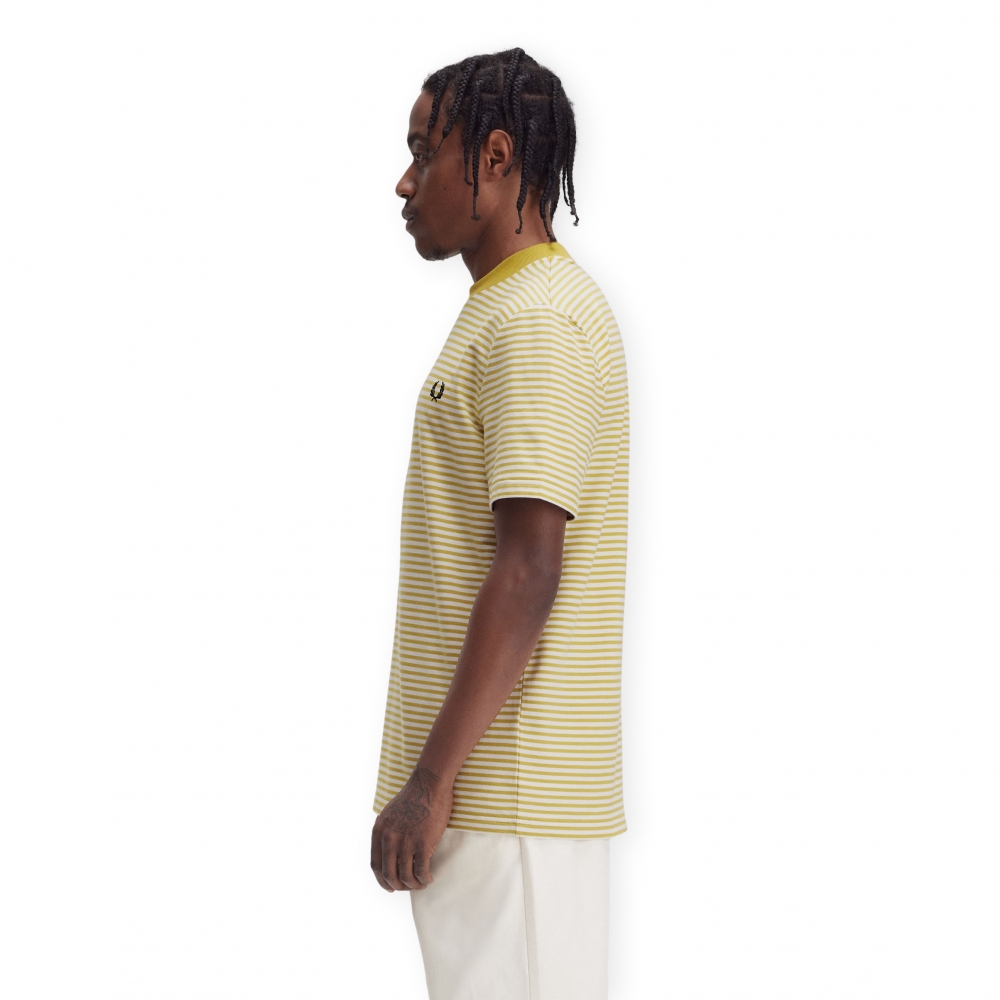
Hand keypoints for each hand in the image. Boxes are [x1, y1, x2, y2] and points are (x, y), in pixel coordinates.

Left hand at [370, 767, 452, 891]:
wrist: (429, 785)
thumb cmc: (414, 797)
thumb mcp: (390, 813)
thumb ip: (386, 832)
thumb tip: (388, 850)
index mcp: (379, 832)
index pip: (376, 866)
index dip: (382, 880)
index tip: (390, 887)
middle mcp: (389, 839)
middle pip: (389, 875)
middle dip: (398, 886)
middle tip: (408, 887)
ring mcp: (405, 843)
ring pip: (405, 877)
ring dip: (414, 885)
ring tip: (421, 883)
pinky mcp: (422, 844)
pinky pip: (421, 872)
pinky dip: (424, 879)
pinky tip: (429, 878)